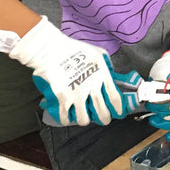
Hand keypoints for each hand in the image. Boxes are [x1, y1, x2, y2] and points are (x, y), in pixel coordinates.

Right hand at [7, 16, 128, 125]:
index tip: (118, 113)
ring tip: (83, 116)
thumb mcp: (98, 53)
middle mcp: (92, 86)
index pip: (115, 98)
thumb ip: (107, 65)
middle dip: (105, 119)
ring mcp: (77, 93)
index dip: (118, 109)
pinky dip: (66, 120)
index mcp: (102, 75)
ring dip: (84, 120)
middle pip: (102, 112)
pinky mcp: (63, 97)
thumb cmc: (74, 49)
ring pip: (84, 119)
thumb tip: (111, 74)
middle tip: (103, 119)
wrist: (51, 49)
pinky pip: (65, 117)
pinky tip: (67, 117)